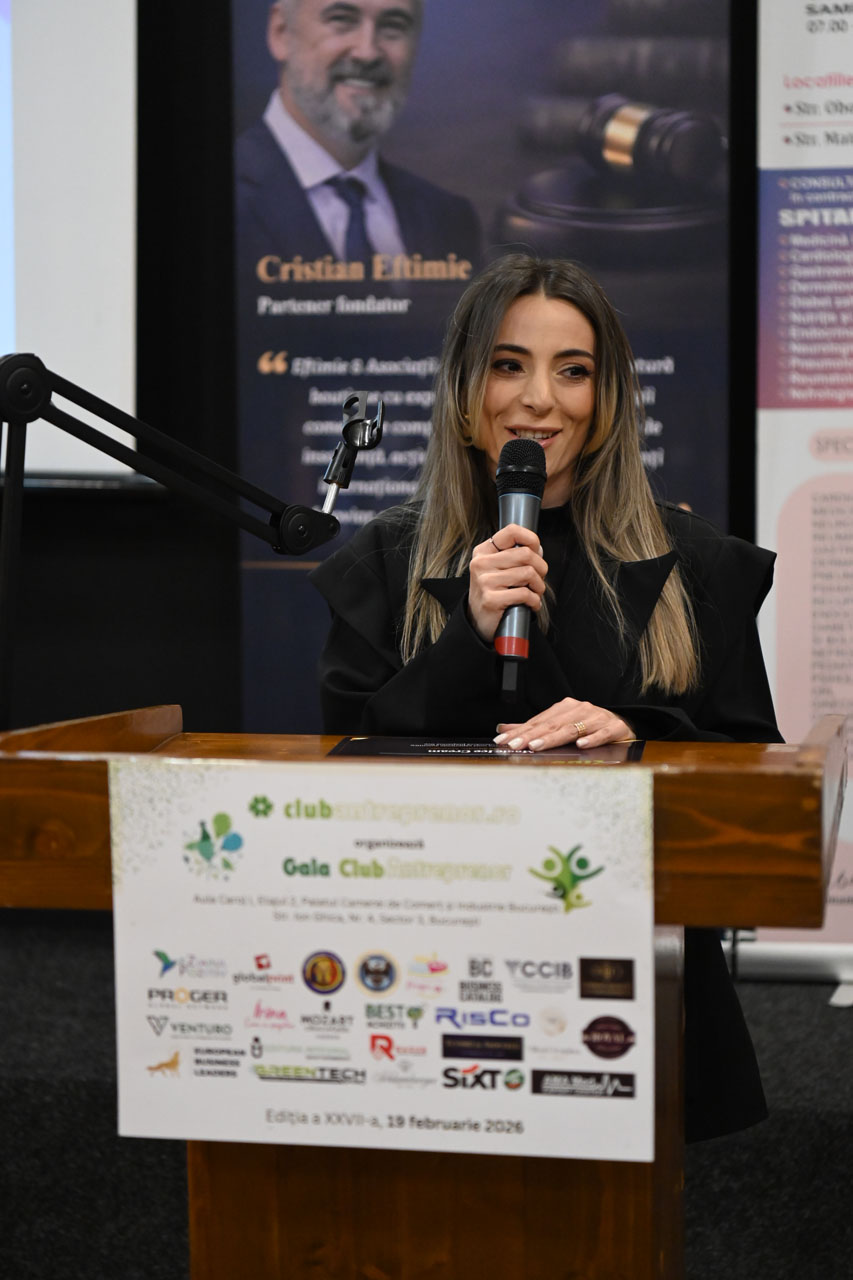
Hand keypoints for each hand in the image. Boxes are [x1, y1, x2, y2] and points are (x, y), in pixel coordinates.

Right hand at [468, 523, 547, 642]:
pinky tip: (531, 604)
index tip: (536, 551)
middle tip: (538, 579)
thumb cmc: (494, 593)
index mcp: (483, 552)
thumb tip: (538, 549)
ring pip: (528, 573)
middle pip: (526, 554)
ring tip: (534, 593)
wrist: (478, 622)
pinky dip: (534, 601)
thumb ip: (514, 555)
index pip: (511, 531)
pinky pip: (525, 594)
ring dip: (539, 587)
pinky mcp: (491, 600)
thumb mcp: (497, 568)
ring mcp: (485, 581)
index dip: (531, 539)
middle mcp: (481, 564)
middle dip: (541, 568)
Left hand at [494, 698, 634, 751]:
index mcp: (565, 708)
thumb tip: (504, 728)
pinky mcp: (614, 728)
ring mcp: (596, 718)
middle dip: (531, 736)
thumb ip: (533, 727)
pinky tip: (580, 746)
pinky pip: (601, 734)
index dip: (519, 731)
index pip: (538, 721)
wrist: (622, 724)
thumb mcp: (560, 723)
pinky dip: (591, 740)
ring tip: (537, 746)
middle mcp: (579, 710)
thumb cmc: (588, 725)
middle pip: (551, 725)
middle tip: (514, 745)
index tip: (503, 740)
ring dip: (554, 738)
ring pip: (572, 729)